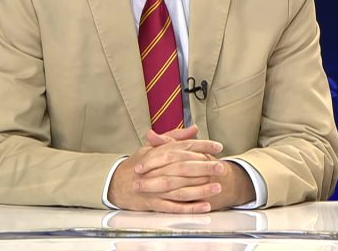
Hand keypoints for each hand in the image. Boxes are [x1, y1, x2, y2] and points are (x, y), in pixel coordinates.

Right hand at [108, 126, 225, 212]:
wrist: (115, 183)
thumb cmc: (136, 164)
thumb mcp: (152, 147)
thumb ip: (175, 137)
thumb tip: (194, 129)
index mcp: (158, 153)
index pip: (183, 147)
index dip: (202, 146)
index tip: (218, 146)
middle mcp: (156, 170)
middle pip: (183, 167)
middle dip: (204, 167)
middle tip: (221, 167)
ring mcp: (155, 188)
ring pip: (180, 189)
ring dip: (200, 189)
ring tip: (217, 187)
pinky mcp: (153, 203)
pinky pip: (174, 207)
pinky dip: (190, 208)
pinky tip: (204, 206)